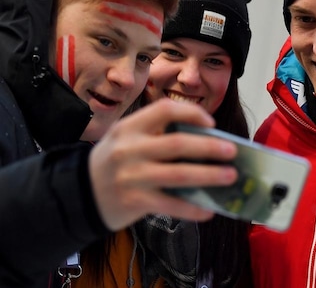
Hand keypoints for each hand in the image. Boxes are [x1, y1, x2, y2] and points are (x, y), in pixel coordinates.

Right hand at [89, 98, 237, 230]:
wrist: (78, 193)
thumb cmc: (114, 163)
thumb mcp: (126, 139)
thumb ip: (155, 135)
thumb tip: (206, 140)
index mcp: (129, 127)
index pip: (164, 110)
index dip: (191, 112)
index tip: (211, 122)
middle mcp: (129, 149)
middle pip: (177, 144)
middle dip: (209, 147)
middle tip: (232, 151)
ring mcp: (132, 176)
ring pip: (179, 175)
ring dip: (209, 176)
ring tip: (230, 176)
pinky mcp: (135, 201)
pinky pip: (171, 205)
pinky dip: (193, 208)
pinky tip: (209, 210)